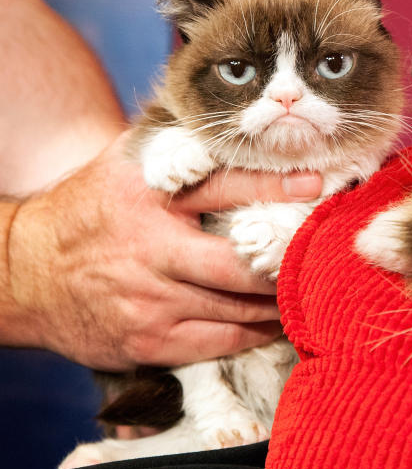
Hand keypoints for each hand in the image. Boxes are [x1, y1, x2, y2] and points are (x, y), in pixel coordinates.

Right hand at [4, 132, 322, 370]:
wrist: (23, 274)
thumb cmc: (92, 211)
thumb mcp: (126, 166)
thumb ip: (180, 148)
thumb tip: (242, 126)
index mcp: (146, 193)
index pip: (224, 185)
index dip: (275, 186)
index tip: (318, 184)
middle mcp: (148, 248)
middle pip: (238, 266)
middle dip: (287, 265)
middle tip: (324, 258)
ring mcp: (147, 300)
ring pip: (237, 309)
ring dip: (280, 303)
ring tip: (313, 290)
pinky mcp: (147, 341)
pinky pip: (220, 342)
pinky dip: (256, 333)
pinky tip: (277, 322)